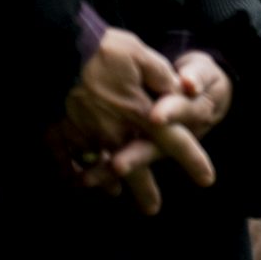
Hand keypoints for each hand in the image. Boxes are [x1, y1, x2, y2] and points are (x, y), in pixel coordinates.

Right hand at [57, 30, 218, 214]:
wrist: (54, 52)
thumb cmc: (101, 50)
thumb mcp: (141, 54)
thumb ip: (162, 76)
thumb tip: (180, 89)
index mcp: (139, 112)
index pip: (173, 140)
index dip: (192, 160)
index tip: (206, 180)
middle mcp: (114, 131)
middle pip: (135, 167)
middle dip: (145, 190)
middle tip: (152, 209)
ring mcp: (84, 137)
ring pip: (100, 169)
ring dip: (109, 183)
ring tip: (116, 194)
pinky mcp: (57, 136)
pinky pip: (66, 163)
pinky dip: (74, 173)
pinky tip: (78, 180)